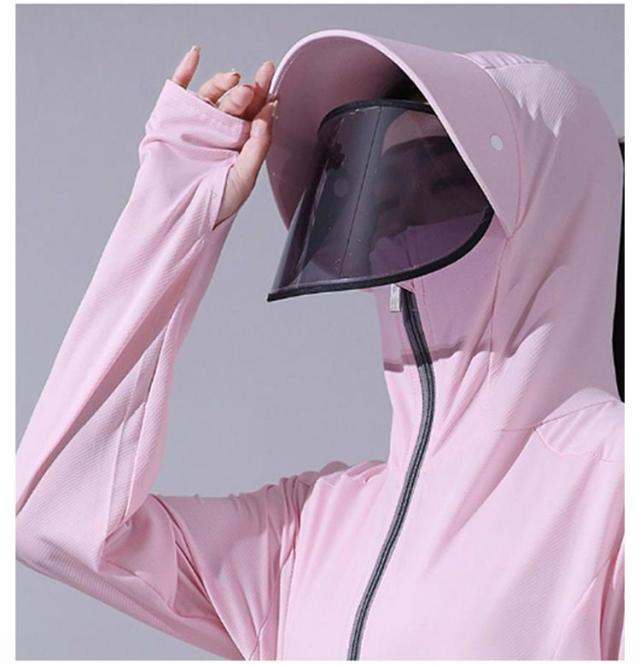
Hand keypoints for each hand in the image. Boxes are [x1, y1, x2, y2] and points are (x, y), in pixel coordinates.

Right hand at [171, 46, 277, 227]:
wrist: (178, 216)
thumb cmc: (215, 204)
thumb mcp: (245, 177)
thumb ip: (259, 146)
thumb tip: (270, 114)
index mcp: (240, 144)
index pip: (254, 114)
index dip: (263, 94)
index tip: (269, 75)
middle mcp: (219, 132)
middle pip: (234, 104)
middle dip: (244, 93)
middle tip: (249, 90)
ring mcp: (195, 125)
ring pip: (210, 95)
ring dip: (222, 83)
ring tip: (232, 78)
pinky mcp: (172, 121)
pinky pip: (178, 91)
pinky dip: (185, 71)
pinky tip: (196, 55)